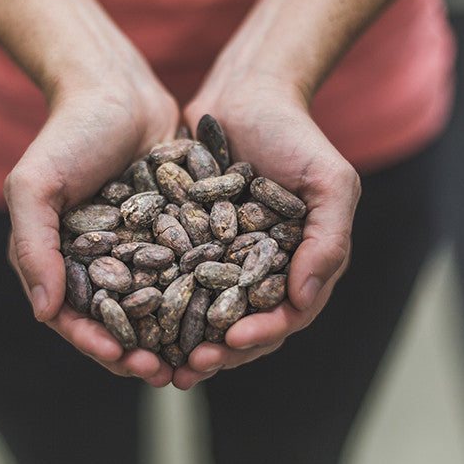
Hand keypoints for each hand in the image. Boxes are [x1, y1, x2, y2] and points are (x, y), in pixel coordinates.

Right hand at [5, 68, 178, 386]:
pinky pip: (190, 270)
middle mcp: (103, 263)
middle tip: (167, 373)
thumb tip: (43, 311)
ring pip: (160, 305)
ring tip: (200, 355)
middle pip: (122, 321)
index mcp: (62, 262)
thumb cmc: (67, 135)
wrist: (117, 90)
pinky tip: (226, 312)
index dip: (98, 344)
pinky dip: (204, 294)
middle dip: (142, 351)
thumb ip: (32, 245)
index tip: (124, 361)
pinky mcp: (176, 232)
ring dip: (177, 335)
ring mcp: (141, 250)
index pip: (76, 318)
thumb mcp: (35, 186)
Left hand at [174, 74, 360, 388]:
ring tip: (158, 361)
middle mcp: (260, 268)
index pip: (285, 314)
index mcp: (299, 263)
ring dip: (184, 340)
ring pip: (203, 310)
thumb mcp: (330, 182)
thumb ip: (329, 240)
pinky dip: (158, 301)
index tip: (233, 339)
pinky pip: (173, 278)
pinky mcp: (189, 240)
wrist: (245, 94)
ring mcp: (223, 256)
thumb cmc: (295, 134)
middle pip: (242, 323)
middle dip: (218, 350)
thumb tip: (303, 300)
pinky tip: (134, 317)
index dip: (261, 332)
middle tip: (190, 369)